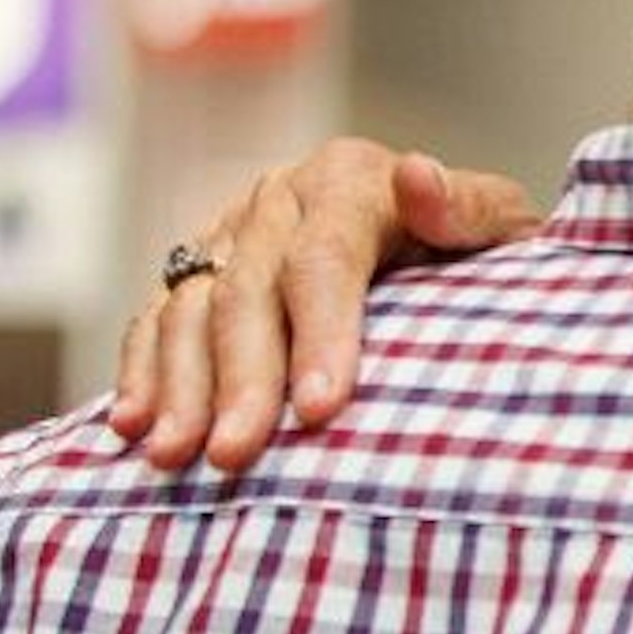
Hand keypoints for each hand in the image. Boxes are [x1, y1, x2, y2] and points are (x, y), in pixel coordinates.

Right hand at [109, 139, 538, 473]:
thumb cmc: (481, 250)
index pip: (325, 259)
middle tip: (236, 454)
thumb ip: (466, 210)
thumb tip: (417, 177)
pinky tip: (131, 428)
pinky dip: (140, 373)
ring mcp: (230, 235)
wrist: (443, 240)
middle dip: (241, 379)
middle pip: (248, 292)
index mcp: (351, 180)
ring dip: (179, 386)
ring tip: (175, 456)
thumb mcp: (501, 225)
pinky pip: (155, 320)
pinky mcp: (198, 271)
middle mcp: (280, 200)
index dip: (320, 334)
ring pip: (189, 309)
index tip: (319, 408)